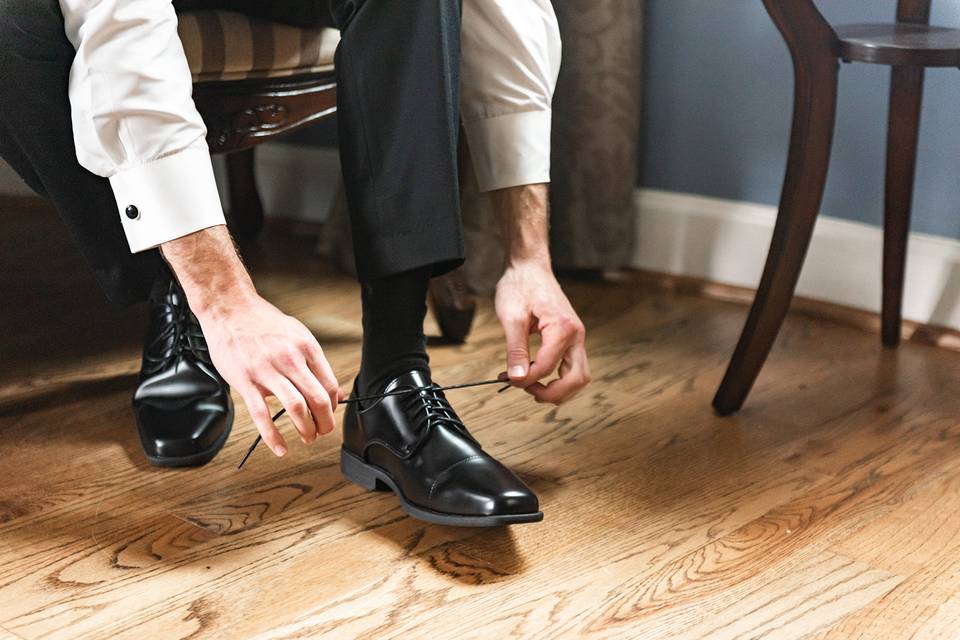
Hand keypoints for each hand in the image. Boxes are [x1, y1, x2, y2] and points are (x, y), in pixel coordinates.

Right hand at [160, 225, 340, 457]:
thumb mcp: (298, 335)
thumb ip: (317, 363)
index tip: (329, 414)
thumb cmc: (264, 324)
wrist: (230, 310)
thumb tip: (336, 392)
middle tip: (323, 431)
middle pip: (318, 399)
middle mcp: (290, 358)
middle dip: (325, 422)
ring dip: (306, 429)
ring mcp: (267, 370)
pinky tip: (281, 448)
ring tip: (307, 437)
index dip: (333, 406)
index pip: (330, 385)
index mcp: (306, 347)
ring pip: (295, 408)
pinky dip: (274, 437)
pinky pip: (262, 415)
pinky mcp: (246, 381)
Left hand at [494, 261, 590, 403]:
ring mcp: (576, 337)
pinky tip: (537, 375)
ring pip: (579, 376)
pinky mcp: (571, 338)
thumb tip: (517, 378)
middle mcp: (576, 334)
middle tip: (528, 391)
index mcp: (563, 328)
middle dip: (553, 393)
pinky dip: (559, 378)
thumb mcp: (512, 318)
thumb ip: (515, 350)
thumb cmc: (521, 285)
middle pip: (577, 379)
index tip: (508, 379)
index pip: (548, 367)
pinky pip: (572, 366)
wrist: (529, 267)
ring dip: (559, 389)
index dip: (526, 379)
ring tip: (533, 387)